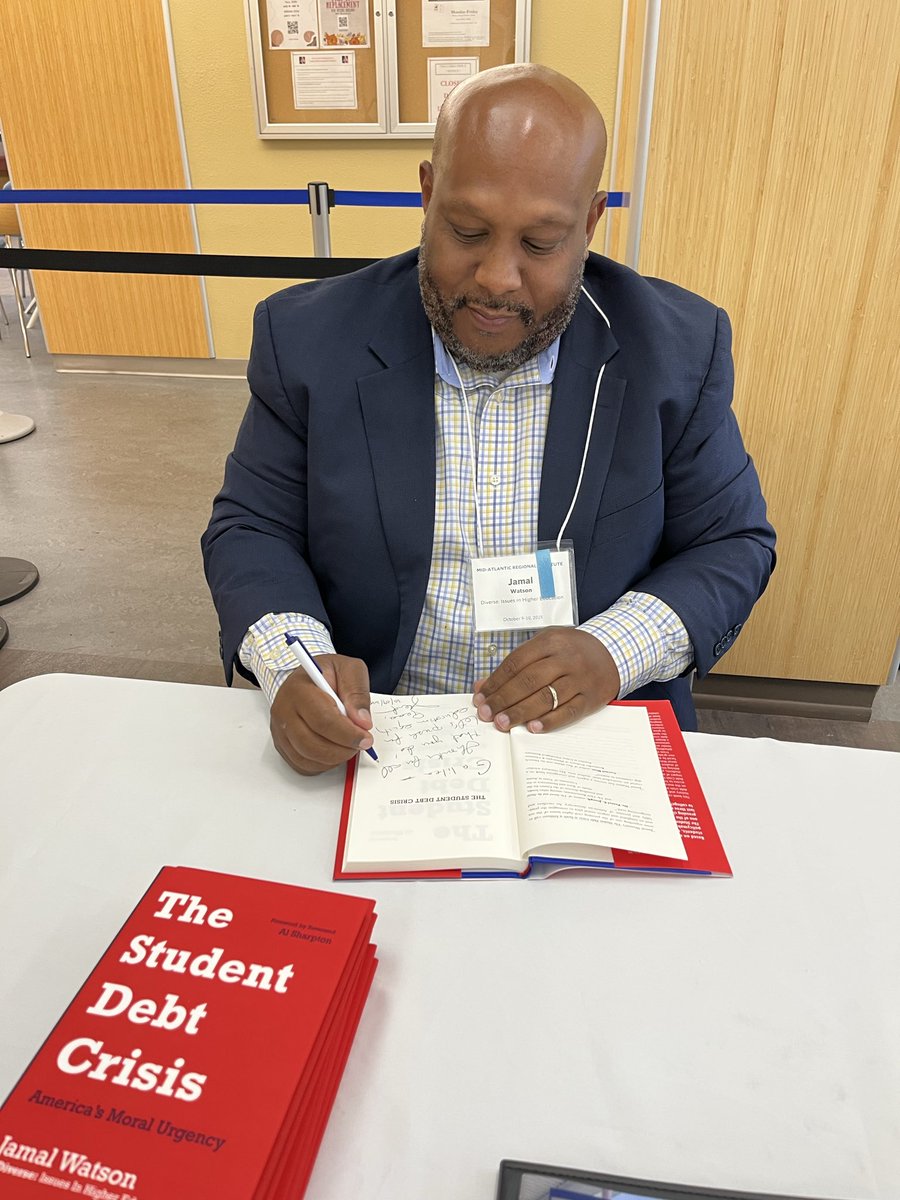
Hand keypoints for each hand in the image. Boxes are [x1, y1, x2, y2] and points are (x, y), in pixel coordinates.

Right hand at [270, 654, 373, 774]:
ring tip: (349, 746)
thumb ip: (357, 692)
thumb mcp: (349, 669)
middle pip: (311, 744)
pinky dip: (323, 764)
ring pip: (307, 757)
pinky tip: (334, 751)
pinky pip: (302, 765)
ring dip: (334, 758)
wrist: (309, 677)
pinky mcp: (282, 744)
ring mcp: (279, 730)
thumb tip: (362, 722)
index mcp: (298, 689)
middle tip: (360, 744)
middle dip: (342, 749)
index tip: (365, 738)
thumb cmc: (327, 673)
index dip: (347, 734)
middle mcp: (283, 710)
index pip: (322, 720)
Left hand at [473, 627, 620, 732]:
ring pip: (546, 697)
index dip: (495, 682)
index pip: (515, 663)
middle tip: (486, 714)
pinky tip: (533, 728)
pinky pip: (568, 712)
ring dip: (521, 712)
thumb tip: (483, 687)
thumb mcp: (545, 646)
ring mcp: (580, 679)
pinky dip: (549, 721)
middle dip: (503, 699)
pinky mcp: (591, 698)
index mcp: (550, 642)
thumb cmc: (571, 650)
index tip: (481, 698)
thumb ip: (515, 665)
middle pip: (528, 681)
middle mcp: (566, 659)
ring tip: (502, 723)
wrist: (612, 651)